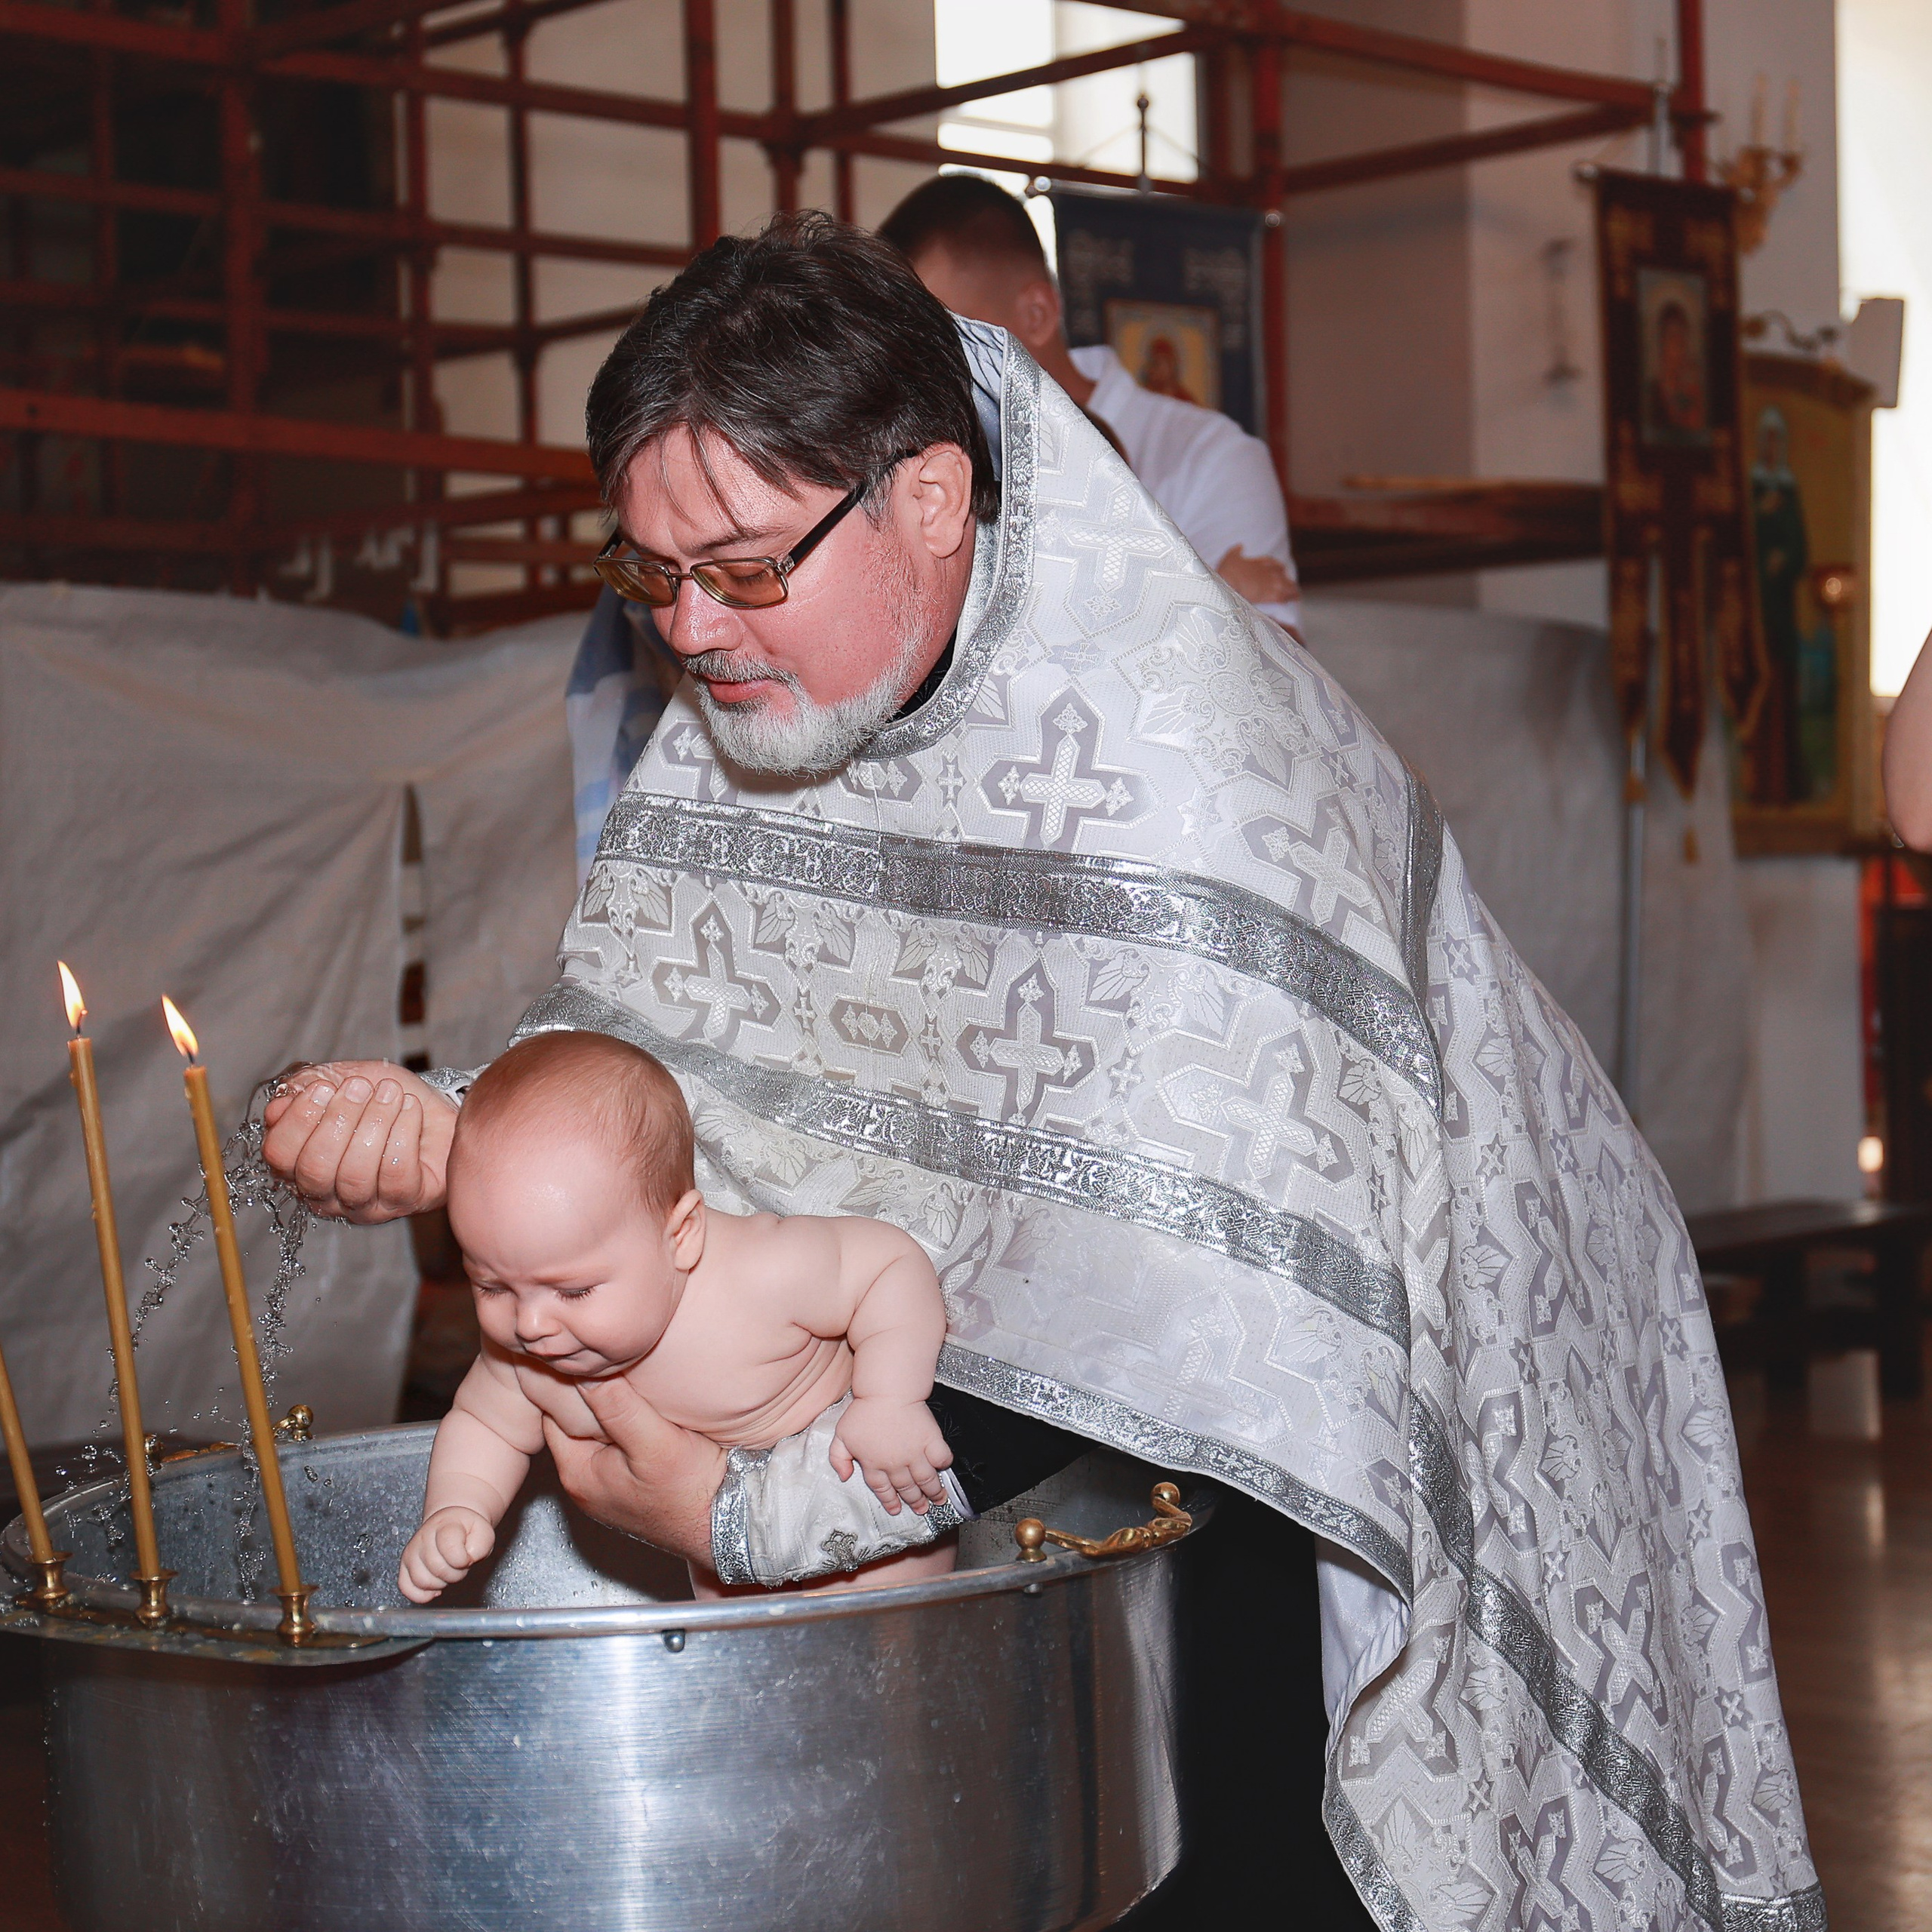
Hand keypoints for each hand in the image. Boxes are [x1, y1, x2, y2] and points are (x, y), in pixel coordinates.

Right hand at [262, 1061, 454, 1222]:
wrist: (437, 1107)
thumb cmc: (384, 1098)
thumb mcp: (342, 1079)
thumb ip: (305, 1089)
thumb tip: (277, 1107)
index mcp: (300, 1164)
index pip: (280, 1155)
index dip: (298, 1120)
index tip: (322, 1088)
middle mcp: (326, 1193)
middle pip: (315, 1169)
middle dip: (338, 1121)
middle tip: (359, 1087)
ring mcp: (364, 1204)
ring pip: (355, 1174)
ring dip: (375, 1123)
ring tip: (390, 1093)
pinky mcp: (403, 1202)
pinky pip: (395, 1174)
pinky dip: (403, 1133)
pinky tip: (410, 1109)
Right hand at [398, 1505, 494, 1601]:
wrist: (453, 1524)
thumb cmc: (468, 1531)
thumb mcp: (483, 1533)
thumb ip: (480, 1547)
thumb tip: (465, 1562)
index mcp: (444, 1525)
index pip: (449, 1549)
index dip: (464, 1559)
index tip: (468, 1557)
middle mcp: (423, 1537)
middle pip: (437, 1569)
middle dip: (456, 1573)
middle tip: (460, 1564)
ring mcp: (411, 1552)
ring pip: (422, 1581)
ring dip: (441, 1583)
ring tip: (448, 1571)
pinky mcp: (404, 1567)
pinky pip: (406, 1588)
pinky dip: (422, 1594)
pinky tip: (435, 1588)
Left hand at [543, 1375, 726, 1566]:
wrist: (732, 1522)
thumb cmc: (693, 1493)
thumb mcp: (654, 1443)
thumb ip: (617, 1408)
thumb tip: (583, 1372)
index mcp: (579, 1473)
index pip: (552, 1414)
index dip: (564, 1382)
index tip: (581, 1354)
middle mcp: (588, 1481)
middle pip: (573, 1420)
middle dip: (587, 1389)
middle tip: (603, 1356)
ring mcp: (610, 1483)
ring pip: (598, 1428)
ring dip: (610, 1403)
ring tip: (625, 1372)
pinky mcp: (633, 1481)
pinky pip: (619, 1438)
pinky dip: (626, 1417)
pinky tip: (644, 1402)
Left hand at [829, 1398, 952, 1514]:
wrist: (887, 1392)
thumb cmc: (864, 1410)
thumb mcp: (841, 1435)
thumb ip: (838, 1458)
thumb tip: (845, 1476)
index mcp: (874, 1464)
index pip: (882, 1489)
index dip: (890, 1501)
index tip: (896, 1509)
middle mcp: (896, 1464)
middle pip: (907, 1488)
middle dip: (915, 1502)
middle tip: (922, 1509)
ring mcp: (915, 1453)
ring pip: (926, 1480)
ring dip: (933, 1492)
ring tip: (938, 1499)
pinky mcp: (931, 1440)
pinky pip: (941, 1458)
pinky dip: (944, 1464)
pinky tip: (943, 1467)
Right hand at [1215, 545, 1297, 607]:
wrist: (1229, 583)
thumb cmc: (1228, 570)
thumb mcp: (1231, 557)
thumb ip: (1236, 551)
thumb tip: (1240, 546)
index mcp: (1261, 562)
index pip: (1275, 564)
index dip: (1278, 568)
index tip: (1281, 571)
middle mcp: (1269, 571)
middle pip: (1283, 575)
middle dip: (1287, 580)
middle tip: (1291, 586)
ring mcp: (1272, 583)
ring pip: (1287, 586)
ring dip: (1292, 590)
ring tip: (1296, 595)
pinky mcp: (1271, 596)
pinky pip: (1284, 597)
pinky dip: (1289, 598)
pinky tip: (1292, 600)